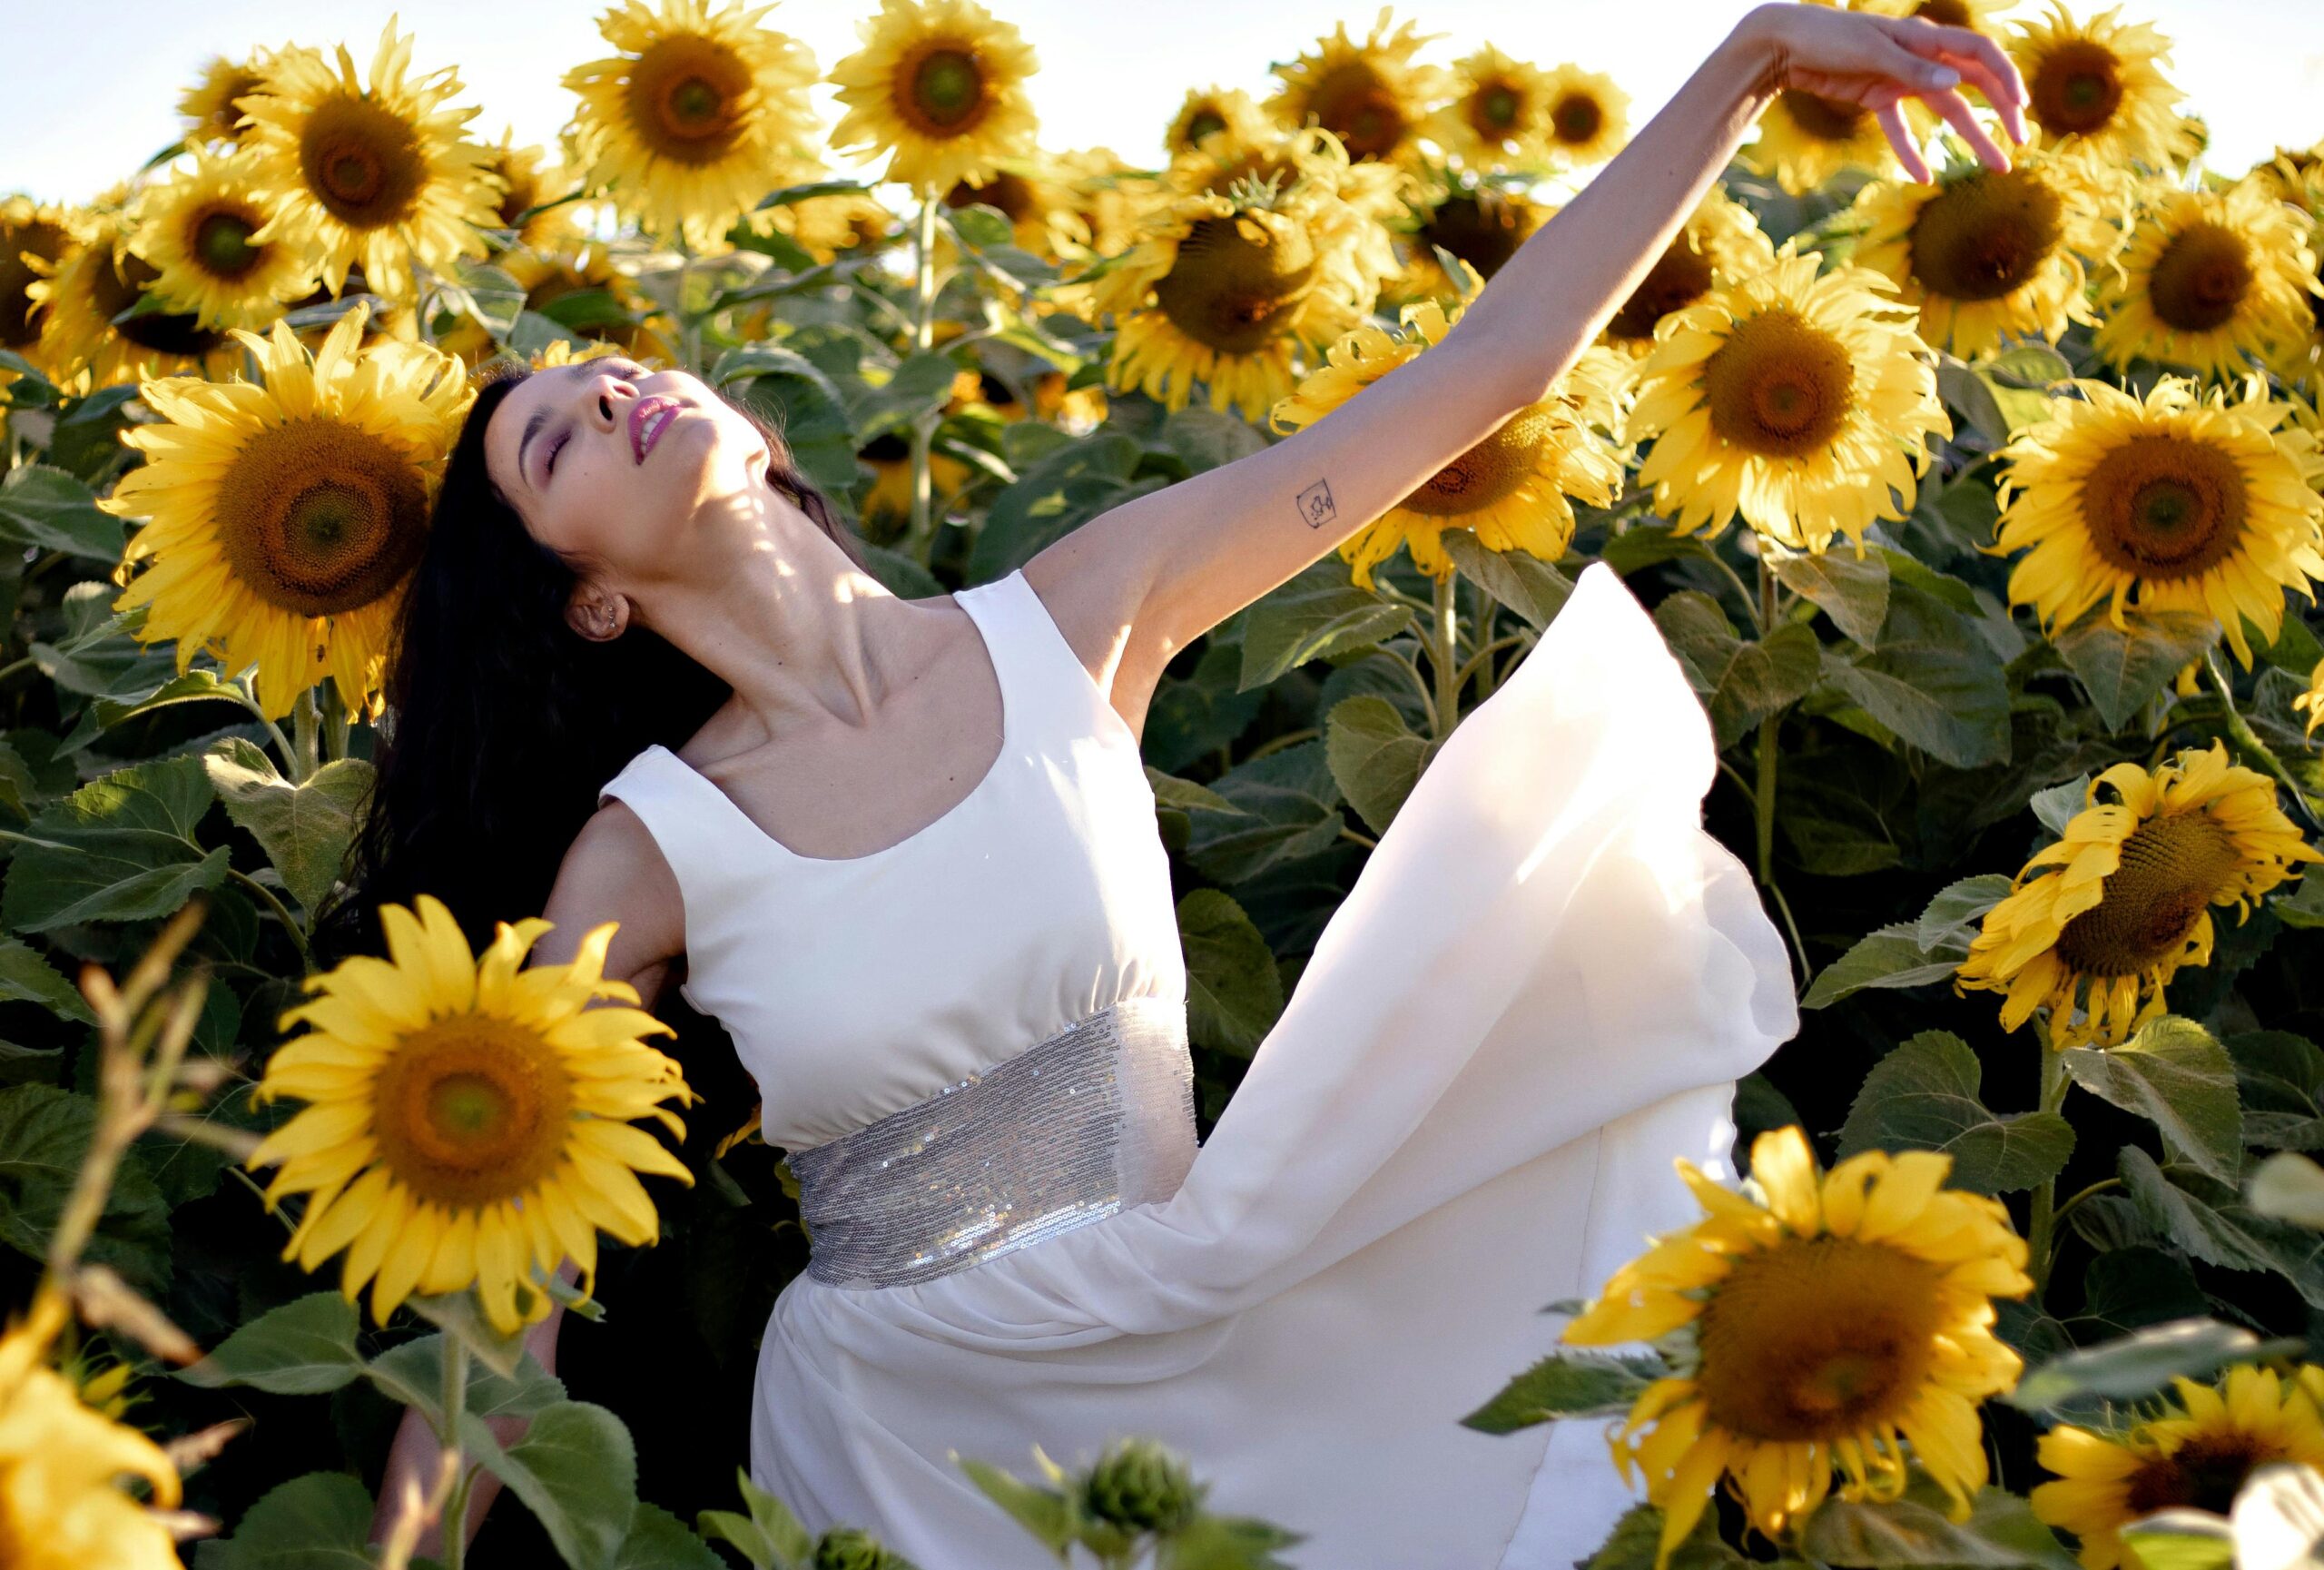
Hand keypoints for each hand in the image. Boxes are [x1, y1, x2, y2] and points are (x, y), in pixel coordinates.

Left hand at [1734, 2, 2029, 181]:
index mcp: (1925, 36)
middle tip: (2020, 143)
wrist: (1784, 45)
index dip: (2004, 77)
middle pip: (1971, 85)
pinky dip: (1910, 150)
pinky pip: (1900, 128)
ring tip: (1992, 167)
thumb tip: (1954, 85)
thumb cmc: (1829, 37)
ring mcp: (1900, 78)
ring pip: (1943, 110)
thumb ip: (1912, 70)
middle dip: (1999, 113)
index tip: (2021, 107)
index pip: (1979, 53)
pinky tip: (1922, 176)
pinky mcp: (1877, 96)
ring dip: (1968, 138)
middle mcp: (1920, 56)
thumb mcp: (1871, 51)